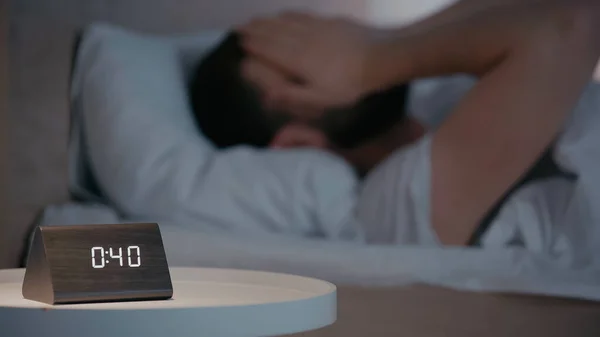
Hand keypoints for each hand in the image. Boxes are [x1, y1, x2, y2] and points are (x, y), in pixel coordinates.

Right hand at [238, 12, 383, 110]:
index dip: (254, 45)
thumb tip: (266, 94)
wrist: (381, 56)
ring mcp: (317, 28)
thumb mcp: (322, 98)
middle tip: (240, 27)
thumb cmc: (351, 84)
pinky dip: (289, 15)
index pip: (270, 50)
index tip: (240, 41)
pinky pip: (303, 16)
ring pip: (286, 22)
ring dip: (269, 20)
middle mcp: (303, 40)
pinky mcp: (331, 22)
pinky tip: (286, 14)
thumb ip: (293, 96)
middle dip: (256, 29)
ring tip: (256, 19)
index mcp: (299, 59)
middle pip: (274, 32)